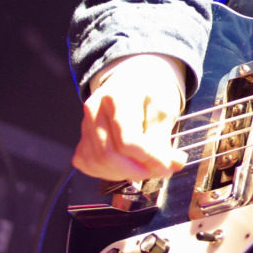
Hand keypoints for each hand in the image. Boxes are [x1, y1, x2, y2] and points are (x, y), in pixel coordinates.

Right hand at [72, 57, 188, 180]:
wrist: (134, 78)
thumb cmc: (151, 91)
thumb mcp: (164, 108)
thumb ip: (162, 139)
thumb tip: (170, 167)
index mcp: (116, 97)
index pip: (128, 140)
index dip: (149, 159)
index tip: (169, 167)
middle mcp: (94, 111)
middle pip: (109, 155)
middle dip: (138, 170)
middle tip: (161, 170)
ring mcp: (84, 126)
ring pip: (98, 163)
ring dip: (126, 173)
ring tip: (147, 166)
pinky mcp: (82, 140)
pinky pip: (90, 165)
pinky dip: (110, 172)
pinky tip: (128, 165)